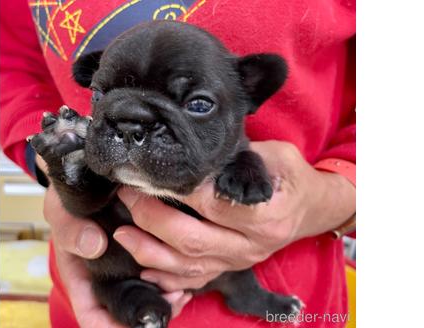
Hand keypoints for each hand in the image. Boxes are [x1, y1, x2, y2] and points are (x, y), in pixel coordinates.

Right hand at [39, 157, 191, 326]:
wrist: (87, 180)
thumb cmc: (69, 201)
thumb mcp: (62, 212)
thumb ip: (71, 229)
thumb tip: (94, 244)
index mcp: (82, 278)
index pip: (93, 317)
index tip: (137, 324)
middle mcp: (104, 280)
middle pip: (125, 314)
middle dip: (150, 313)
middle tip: (173, 300)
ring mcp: (124, 270)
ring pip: (146, 298)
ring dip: (165, 300)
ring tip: (182, 292)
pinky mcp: (142, 256)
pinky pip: (158, 277)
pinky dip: (171, 281)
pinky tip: (185, 279)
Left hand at [115, 141, 355, 291]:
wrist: (311, 208)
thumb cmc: (292, 179)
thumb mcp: (276, 156)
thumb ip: (239, 157)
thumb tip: (198, 154)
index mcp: (265, 214)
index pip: (212, 203)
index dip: (178, 190)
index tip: (150, 175)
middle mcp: (251, 245)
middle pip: (192, 239)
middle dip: (152, 218)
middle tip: (129, 196)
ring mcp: (239, 261)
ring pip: (188, 265)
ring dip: (150, 251)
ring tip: (123, 233)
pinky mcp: (230, 268)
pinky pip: (194, 280)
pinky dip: (166, 277)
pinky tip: (143, 268)